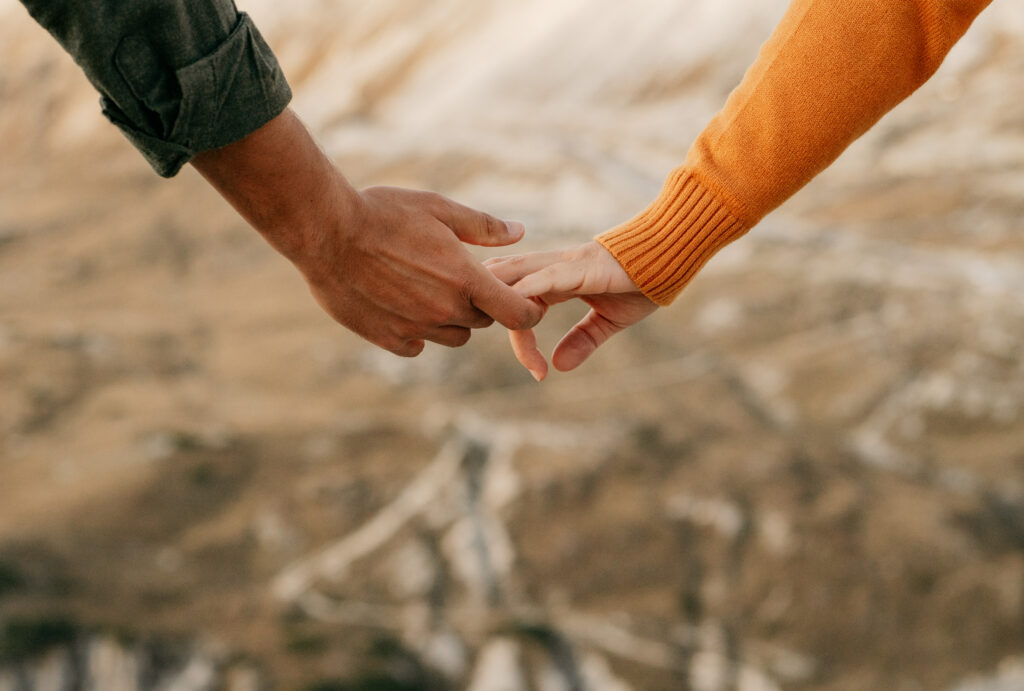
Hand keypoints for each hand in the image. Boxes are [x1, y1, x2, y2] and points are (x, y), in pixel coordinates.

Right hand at [300, 185, 543, 355]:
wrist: (326, 231)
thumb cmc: (384, 212)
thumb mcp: (438, 208)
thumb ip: (482, 226)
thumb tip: (520, 233)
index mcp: (465, 279)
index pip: (518, 314)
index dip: (528, 310)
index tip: (525, 300)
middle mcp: (444, 310)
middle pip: (483, 321)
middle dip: (481, 303)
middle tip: (461, 277)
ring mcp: (415, 328)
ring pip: (453, 336)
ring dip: (451, 319)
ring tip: (430, 288)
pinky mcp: (387, 338)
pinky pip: (417, 347)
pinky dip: (418, 333)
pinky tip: (404, 306)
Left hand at [485, 241, 657, 379]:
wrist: (669, 256)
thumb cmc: (641, 282)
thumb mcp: (608, 321)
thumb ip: (582, 340)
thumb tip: (559, 365)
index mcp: (554, 278)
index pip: (516, 302)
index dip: (519, 338)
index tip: (537, 372)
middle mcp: (551, 268)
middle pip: (500, 278)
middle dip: (478, 301)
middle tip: (465, 328)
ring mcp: (563, 266)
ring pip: (514, 273)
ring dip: (493, 295)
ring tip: (476, 318)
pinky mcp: (580, 268)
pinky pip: (545, 278)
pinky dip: (527, 291)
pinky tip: (515, 307)